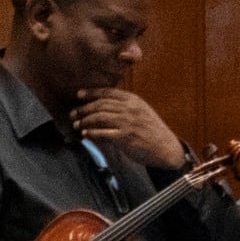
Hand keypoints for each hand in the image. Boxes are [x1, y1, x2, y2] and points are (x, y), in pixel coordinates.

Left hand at [69, 88, 186, 170]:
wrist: (166, 148)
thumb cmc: (152, 132)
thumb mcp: (141, 113)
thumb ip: (125, 109)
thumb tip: (103, 109)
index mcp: (134, 100)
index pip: (108, 92)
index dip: (91, 92)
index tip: (78, 94)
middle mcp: (130, 108)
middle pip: (101, 104)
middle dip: (84, 108)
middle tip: (73, 114)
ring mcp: (128, 122)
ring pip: (100, 117)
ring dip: (85, 121)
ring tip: (77, 125)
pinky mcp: (125, 137)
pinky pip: (103, 133)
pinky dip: (92, 133)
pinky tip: (85, 134)